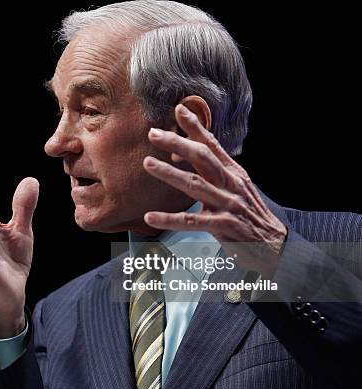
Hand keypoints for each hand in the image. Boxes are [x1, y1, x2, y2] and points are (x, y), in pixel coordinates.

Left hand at [142, 104, 286, 276]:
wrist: (274, 243)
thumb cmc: (249, 213)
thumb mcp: (236, 186)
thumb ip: (216, 169)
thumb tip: (196, 149)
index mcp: (233, 172)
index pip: (212, 145)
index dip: (196, 127)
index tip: (179, 110)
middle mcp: (231, 184)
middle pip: (202, 157)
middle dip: (177, 143)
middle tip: (153, 133)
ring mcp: (228, 204)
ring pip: (195, 185)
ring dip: (170, 173)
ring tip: (148, 163)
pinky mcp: (223, 226)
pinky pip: (191, 221)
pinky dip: (169, 219)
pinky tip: (150, 217)